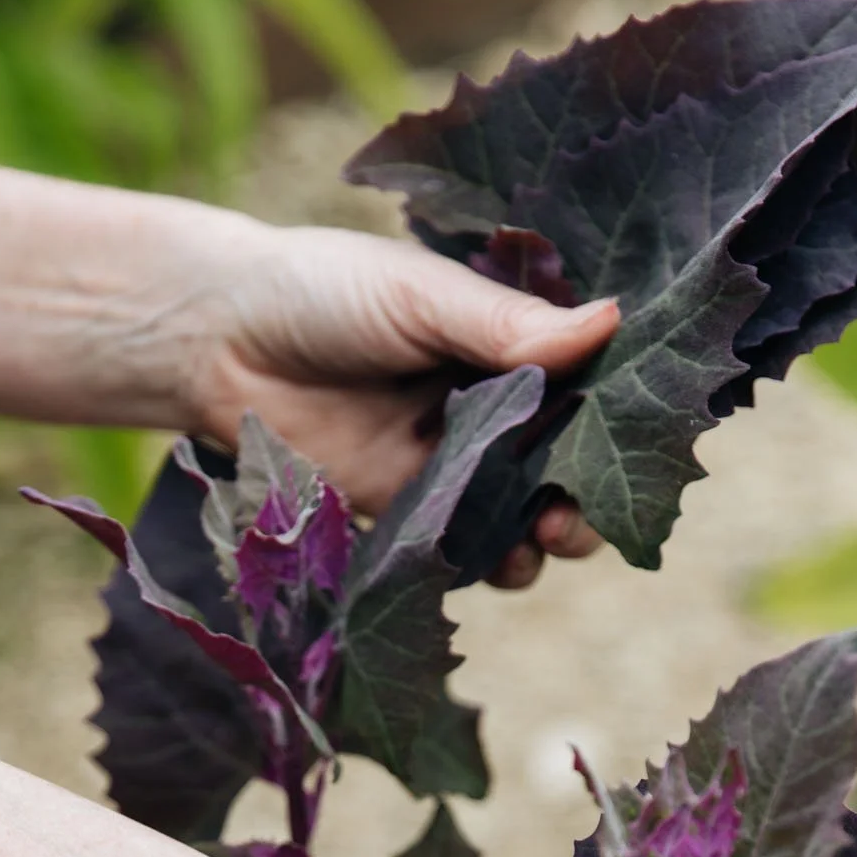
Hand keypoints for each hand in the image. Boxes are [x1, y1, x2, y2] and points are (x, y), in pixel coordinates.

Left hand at [185, 221, 619, 588]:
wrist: (219, 344)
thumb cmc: (324, 292)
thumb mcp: (423, 296)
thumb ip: (509, 324)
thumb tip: (615, 322)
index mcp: (508, 340)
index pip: (589, 381)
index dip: (618, 414)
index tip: (636, 438)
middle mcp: (494, 404)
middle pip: (569, 460)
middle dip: (587, 492)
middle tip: (578, 508)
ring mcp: (456, 463)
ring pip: (527, 513)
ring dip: (549, 535)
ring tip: (545, 539)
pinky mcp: (414, 513)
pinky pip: (468, 550)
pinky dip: (492, 563)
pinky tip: (499, 563)